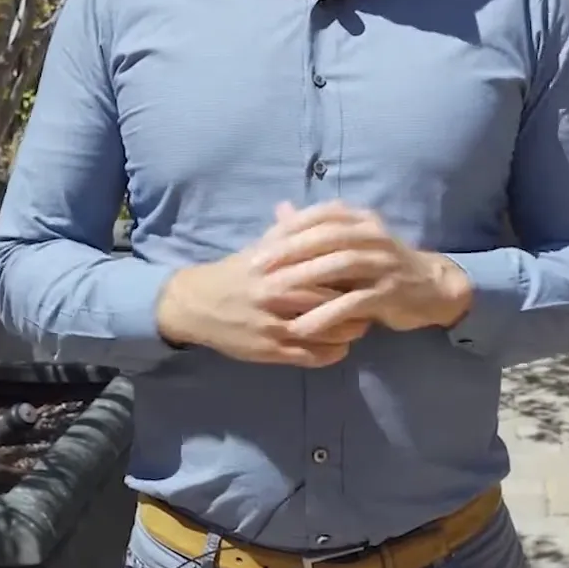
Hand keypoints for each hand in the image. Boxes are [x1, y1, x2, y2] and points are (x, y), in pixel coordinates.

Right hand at [153, 205, 373, 367]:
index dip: (352, 269)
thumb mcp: (262, 246)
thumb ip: (294, 230)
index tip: (367, 270)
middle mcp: (275, 293)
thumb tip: (330, 211)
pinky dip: (332, 353)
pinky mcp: (269, 350)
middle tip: (372, 300)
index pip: (326, 264)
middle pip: (330, 298)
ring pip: (325, 329)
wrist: (196, 305)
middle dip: (356, 301)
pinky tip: (341, 347)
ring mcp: (273, 324)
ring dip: (349, 329)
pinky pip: (311, 356)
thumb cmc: (237, 272)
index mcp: (276, 263)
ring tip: (360, 324)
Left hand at [253, 201, 473, 342]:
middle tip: (259, 268)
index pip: (321, 215)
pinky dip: (326, 314)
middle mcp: (374, 235)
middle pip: (327, 237)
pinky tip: (303, 327)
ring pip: (340, 265)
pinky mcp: (390, 292)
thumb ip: (316, 228)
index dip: (289, 228)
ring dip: (304, 278)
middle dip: (290, 251)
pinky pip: (354, 302)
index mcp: (361, 219)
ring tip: (274, 294)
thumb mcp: (351, 242)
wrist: (431, 288)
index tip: (258, 245)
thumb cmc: (382, 265)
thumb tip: (280, 208)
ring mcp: (384, 263)